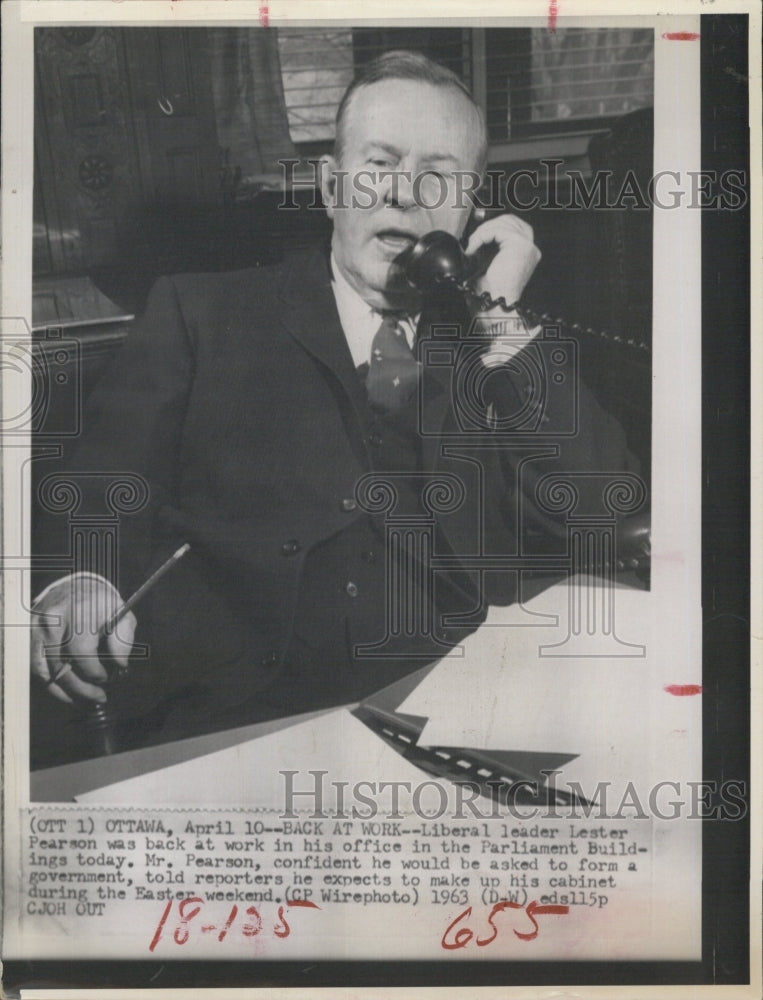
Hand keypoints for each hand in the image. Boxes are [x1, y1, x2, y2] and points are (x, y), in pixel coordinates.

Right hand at [31, 575, 135, 704]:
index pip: (81, 651)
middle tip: (99, 697)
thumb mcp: (120, 613)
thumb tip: (121, 664)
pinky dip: (52, 686)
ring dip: (66, 691)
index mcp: (79, 611)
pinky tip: (67, 692)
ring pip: (46, 672)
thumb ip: (123, 638)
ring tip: (84, 699)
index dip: (94, 671)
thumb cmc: (100, 604)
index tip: (106, 678)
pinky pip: (37, 670)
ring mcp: (37, 630)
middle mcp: (54, 620)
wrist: (74, 587)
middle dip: (81, 689)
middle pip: (61, 666)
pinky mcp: (29, 638)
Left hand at [465, 215, 541, 306]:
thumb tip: (475, 236)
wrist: (496, 305)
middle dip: (488, 227)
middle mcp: (531, 247)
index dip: (492, 228)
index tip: (476, 241)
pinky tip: (474, 249)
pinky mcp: (520, 244)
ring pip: (501, 223)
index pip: (512, 226)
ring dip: (482, 232)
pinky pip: (496, 230)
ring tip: (472, 247)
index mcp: (526, 252)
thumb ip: (489, 248)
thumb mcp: (490, 265)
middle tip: (473, 241)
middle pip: (509, 220)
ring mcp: (527, 245)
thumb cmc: (492, 292)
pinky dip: (481, 236)